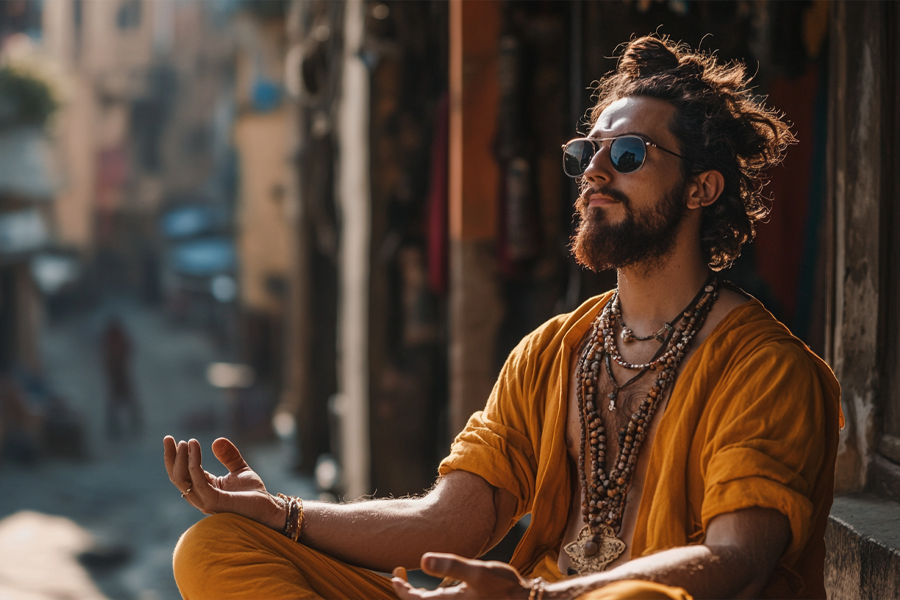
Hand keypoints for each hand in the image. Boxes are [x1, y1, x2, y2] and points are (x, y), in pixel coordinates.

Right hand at [163, 436, 284, 530]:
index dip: (174, 457)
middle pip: (177, 478)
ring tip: (186, 442)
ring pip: (184, 480)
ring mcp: (207, 501)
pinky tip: (195, 449)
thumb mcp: (240, 470)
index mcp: (204, 489)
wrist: (270, 509)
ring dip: (182, 459)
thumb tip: (216, 440)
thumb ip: (229, 456)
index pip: (182, 474)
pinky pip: (199, 482)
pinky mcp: (216, 502)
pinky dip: (194, 464)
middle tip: (168, 439)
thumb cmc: (253, 494)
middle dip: (171, 458)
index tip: (170, 439)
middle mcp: (201, 496)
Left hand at [391, 553, 530, 599]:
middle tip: (400, 575)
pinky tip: (439, 588)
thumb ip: (451, 565)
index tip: (395, 574)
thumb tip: (423, 559)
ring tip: (414, 582)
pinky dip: (432, 598)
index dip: (401, 589)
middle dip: (407, 593)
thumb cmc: (503, 588)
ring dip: (419, 597)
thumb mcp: (478, 572)